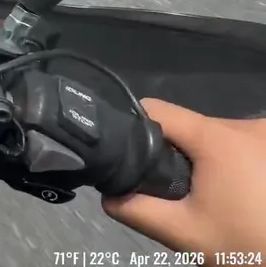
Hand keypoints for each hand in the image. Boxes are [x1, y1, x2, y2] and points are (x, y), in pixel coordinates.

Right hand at [103, 98, 265, 256]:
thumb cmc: (245, 243)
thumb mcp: (184, 234)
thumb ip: (137, 209)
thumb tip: (108, 194)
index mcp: (217, 137)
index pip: (156, 110)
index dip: (134, 130)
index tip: (129, 159)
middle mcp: (246, 123)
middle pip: (188, 127)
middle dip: (176, 155)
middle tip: (178, 193)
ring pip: (216, 136)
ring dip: (208, 160)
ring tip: (213, 197)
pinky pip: (242, 143)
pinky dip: (233, 162)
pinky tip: (241, 192)